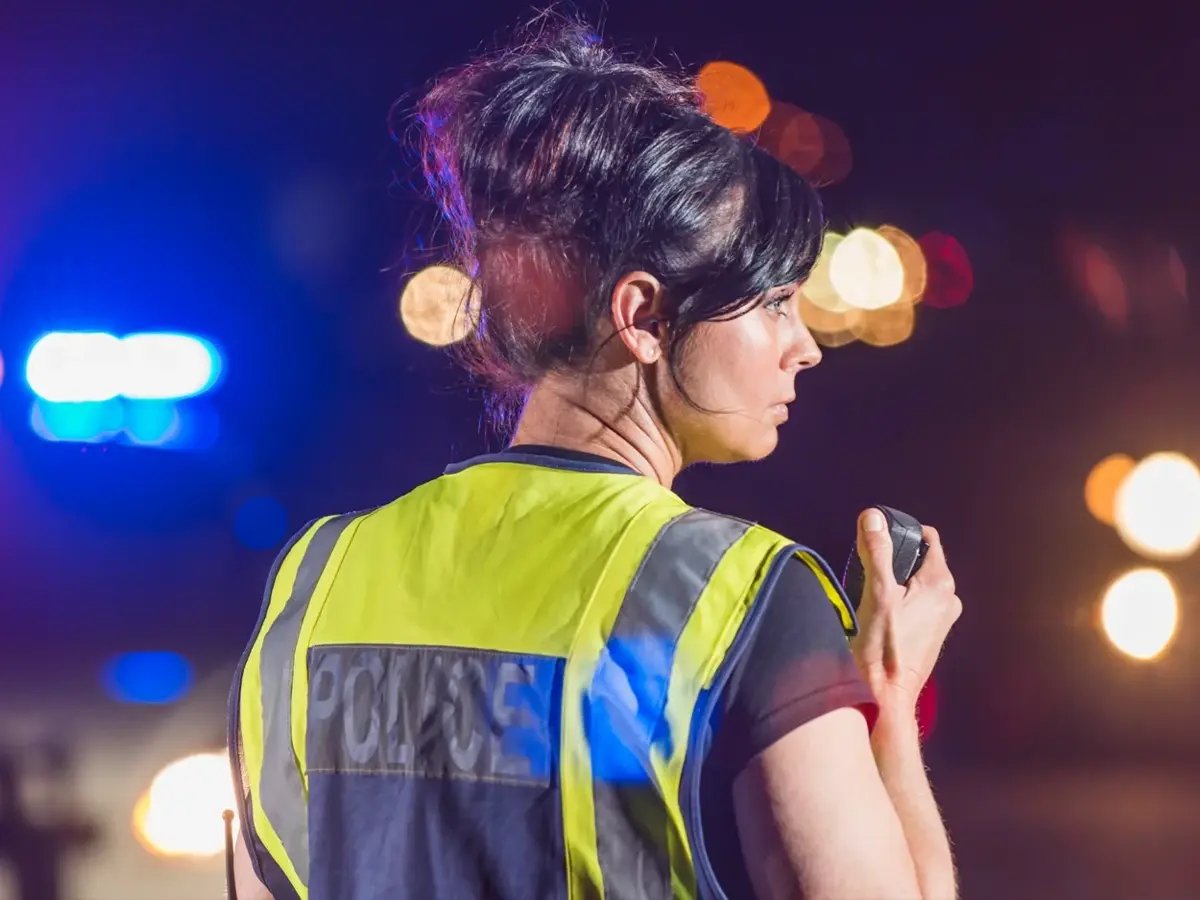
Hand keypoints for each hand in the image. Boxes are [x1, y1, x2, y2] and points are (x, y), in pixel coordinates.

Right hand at [851, 508, 961, 710]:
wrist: (885, 697)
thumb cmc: (882, 648)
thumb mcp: (876, 592)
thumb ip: (876, 551)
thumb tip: (873, 516)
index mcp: (940, 584)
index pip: (928, 538)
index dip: (902, 533)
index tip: (878, 541)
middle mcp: (948, 599)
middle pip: (920, 561)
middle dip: (895, 560)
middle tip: (868, 573)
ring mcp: (942, 618)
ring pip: (916, 583)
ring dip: (894, 583)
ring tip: (871, 597)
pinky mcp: (932, 634)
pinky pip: (916, 603)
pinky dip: (898, 601)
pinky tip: (879, 615)